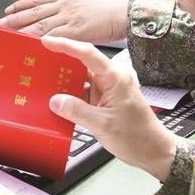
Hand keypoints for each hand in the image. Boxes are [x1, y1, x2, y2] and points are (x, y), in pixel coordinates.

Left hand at [0, 0, 127, 43]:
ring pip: (40, 24)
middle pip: (34, 12)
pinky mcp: (76, 30)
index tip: (8, 10)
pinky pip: (54, 36)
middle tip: (0, 24)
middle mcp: (64, 5)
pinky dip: (40, 41)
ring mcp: (69, 17)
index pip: (37, 0)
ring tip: (9, 36)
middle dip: (15, 18)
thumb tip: (58, 19)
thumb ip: (69, 11)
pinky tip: (30, 45)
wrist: (124, 12)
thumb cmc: (108, 11)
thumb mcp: (85, 4)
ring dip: (22, 30)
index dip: (21, 5)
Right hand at [46, 37, 175, 178]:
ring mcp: (108, 92)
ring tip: (44, 81)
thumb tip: (56, 101)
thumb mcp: (103, 124)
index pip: (87, 53)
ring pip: (81, 80)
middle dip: (61, 62)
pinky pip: (83, 94)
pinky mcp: (105, 103)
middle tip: (40, 61)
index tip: (47, 42)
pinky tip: (58, 102)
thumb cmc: (138, 137)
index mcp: (115, 78)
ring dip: (64, 82)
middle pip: (82, 64)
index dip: (66, 45)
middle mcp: (112, 81)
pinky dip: (71, 97)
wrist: (153, 152)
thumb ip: (77, 111)